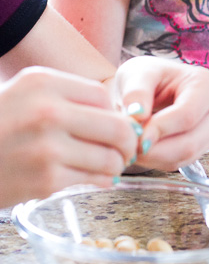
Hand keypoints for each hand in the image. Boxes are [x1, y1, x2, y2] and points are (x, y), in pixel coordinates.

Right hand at [0, 67, 136, 207]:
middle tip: (125, 151)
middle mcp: (46, 111)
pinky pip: (94, 180)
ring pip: (111, 159)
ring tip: (106, 166)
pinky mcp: (47, 179)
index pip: (103, 96)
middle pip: (118, 128)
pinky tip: (89, 177)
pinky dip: (99, 181)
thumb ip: (68, 99)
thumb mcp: (24, 95)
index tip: (117, 126)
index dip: (115, 113)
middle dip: (128, 143)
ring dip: (115, 166)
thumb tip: (123, 116)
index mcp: (42, 83)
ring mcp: (47, 147)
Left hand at [114, 57, 208, 170]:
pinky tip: (143, 148)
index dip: (161, 129)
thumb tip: (136, 115)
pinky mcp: (204, 147)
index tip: (134, 135)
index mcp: (208, 85)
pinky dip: (159, 160)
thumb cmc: (147, 76)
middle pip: (191, 142)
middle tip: (128, 146)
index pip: (188, 116)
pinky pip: (182, 162)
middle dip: (156, 149)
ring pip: (187, 155)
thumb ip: (136, 91)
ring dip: (155, 157)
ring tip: (132, 145)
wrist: (152, 87)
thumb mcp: (136, 73)